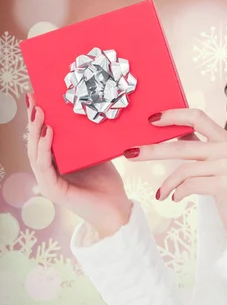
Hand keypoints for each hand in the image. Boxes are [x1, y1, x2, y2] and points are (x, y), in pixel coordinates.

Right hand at [25, 93, 132, 235]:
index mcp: (56, 162)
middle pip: (34, 142)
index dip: (38, 118)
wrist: (116, 208)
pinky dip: (45, 149)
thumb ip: (89, 138)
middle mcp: (48, 171)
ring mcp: (48, 181)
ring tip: (39, 112)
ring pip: (35, 153)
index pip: (42, 136)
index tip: (36, 96)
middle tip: (33, 99)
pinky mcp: (53, 190)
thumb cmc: (107, 182)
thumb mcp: (97, 153)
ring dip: (36, 131)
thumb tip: (90, 112)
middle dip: (32, 119)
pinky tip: (49, 134)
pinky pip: (44, 166)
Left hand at [123, 108, 226, 238]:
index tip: (151, 119)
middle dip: (152, 149)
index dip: (173, 115)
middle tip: (131, 152)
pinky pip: (189, 185)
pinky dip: (178, 193)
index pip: (196, 116)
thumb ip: (200, 145)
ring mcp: (226, 165)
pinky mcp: (223, 183)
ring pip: (183, 168)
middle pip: (181, 144)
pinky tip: (176, 199)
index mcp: (224, 137)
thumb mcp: (217, 162)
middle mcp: (226, 147)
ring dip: (166, 183)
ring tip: (160, 193)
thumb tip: (177, 131)